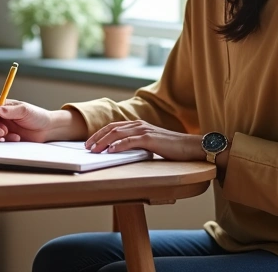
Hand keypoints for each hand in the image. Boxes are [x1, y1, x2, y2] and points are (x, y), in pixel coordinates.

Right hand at [0, 98, 53, 142]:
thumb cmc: (37, 116)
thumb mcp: (25, 110)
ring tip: (13, 136)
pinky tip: (15, 139)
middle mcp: (0, 116)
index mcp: (3, 105)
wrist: (46, 129)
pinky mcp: (5, 137)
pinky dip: (4, 141)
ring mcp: (2, 127)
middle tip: (3, 131)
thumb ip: (11, 110)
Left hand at [85, 120, 205, 160]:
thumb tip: (120, 152)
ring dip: (103, 142)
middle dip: (97, 137)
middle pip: (112, 128)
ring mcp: (144, 131)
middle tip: (87, 147)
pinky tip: (110, 151)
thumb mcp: (150, 144)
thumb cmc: (171, 148)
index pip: (113, 126)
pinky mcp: (150, 139)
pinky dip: (118, 146)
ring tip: (94, 150)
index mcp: (138, 125)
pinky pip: (130, 141)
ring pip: (118, 134)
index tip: (89, 142)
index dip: (99, 133)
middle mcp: (139, 125)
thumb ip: (137, 144)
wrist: (190, 147)